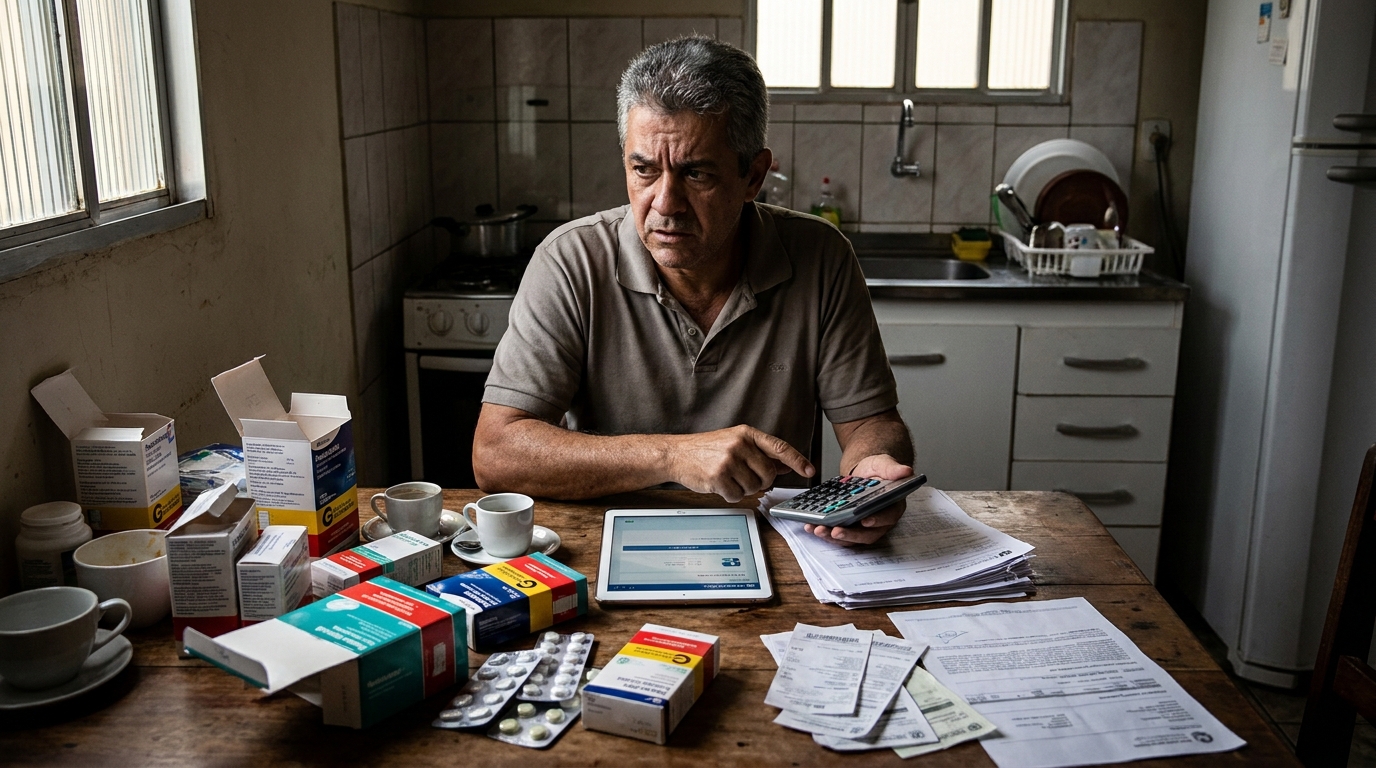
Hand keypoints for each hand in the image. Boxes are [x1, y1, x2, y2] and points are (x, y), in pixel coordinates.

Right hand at [669, 426, 814, 502]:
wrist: (677, 453)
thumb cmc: (706, 449)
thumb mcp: (735, 443)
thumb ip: (760, 453)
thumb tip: (786, 465)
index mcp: (746, 434)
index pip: (779, 447)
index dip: (797, 460)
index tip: (809, 470)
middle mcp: (739, 445)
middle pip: (768, 474)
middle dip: (761, 481)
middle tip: (745, 477)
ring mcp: (728, 460)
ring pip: (754, 487)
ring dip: (743, 488)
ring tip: (728, 477)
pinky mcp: (718, 476)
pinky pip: (737, 496)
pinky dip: (730, 494)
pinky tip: (720, 484)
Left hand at [804, 454, 911, 544]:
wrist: (863, 472)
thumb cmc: (876, 470)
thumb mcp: (883, 464)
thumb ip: (893, 468)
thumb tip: (906, 471)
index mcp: (892, 507)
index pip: (888, 517)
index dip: (877, 520)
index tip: (865, 520)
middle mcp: (880, 522)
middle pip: (868, 534)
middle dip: (851, 534)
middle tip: (835, 531)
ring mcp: (864, 528)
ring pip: (852, 538)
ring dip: (834, 537)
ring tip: (818, 530)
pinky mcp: (850, 528)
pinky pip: (840, 535)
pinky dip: (826, 533)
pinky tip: (811, 527)